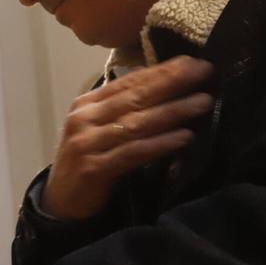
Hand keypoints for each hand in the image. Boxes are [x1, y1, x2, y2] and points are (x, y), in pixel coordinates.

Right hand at [43, 55, 214, 220]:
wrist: (61, 202)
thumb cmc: (88, 161)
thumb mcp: (99, 129)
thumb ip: (122, 107)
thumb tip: (158, 80)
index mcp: (87, 105)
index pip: (128, 82)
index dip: (161, 71)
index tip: (193, 62)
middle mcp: (84, 119)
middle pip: (134, 97)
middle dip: (172, 83)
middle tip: (204, 71)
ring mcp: (87, 143)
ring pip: (136, 123)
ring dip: (173, 112)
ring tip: (203, 102)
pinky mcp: (94, 169)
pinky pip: (133, 153)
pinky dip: (160, 144)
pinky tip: (184, 138)